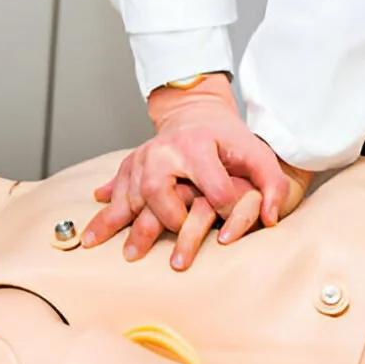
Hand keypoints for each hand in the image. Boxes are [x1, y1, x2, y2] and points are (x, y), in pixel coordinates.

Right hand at [82, 77, 299, 267]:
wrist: (194, 113)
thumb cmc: (228, 140)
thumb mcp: (257, 155)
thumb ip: (272, 185)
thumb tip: (269, 220)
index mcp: (198, 146)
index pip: (212, 187)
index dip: (225, 210)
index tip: (229, 229)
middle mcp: (163, 151)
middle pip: (156, 189)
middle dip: (166, 218)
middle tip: (177, 235)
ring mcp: (141, 158)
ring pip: (129, 194)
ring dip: (118, 223)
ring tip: (113, 250)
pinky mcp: (128, 165)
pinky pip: (114, 192)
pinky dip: (105, 214)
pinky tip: (92, 233)